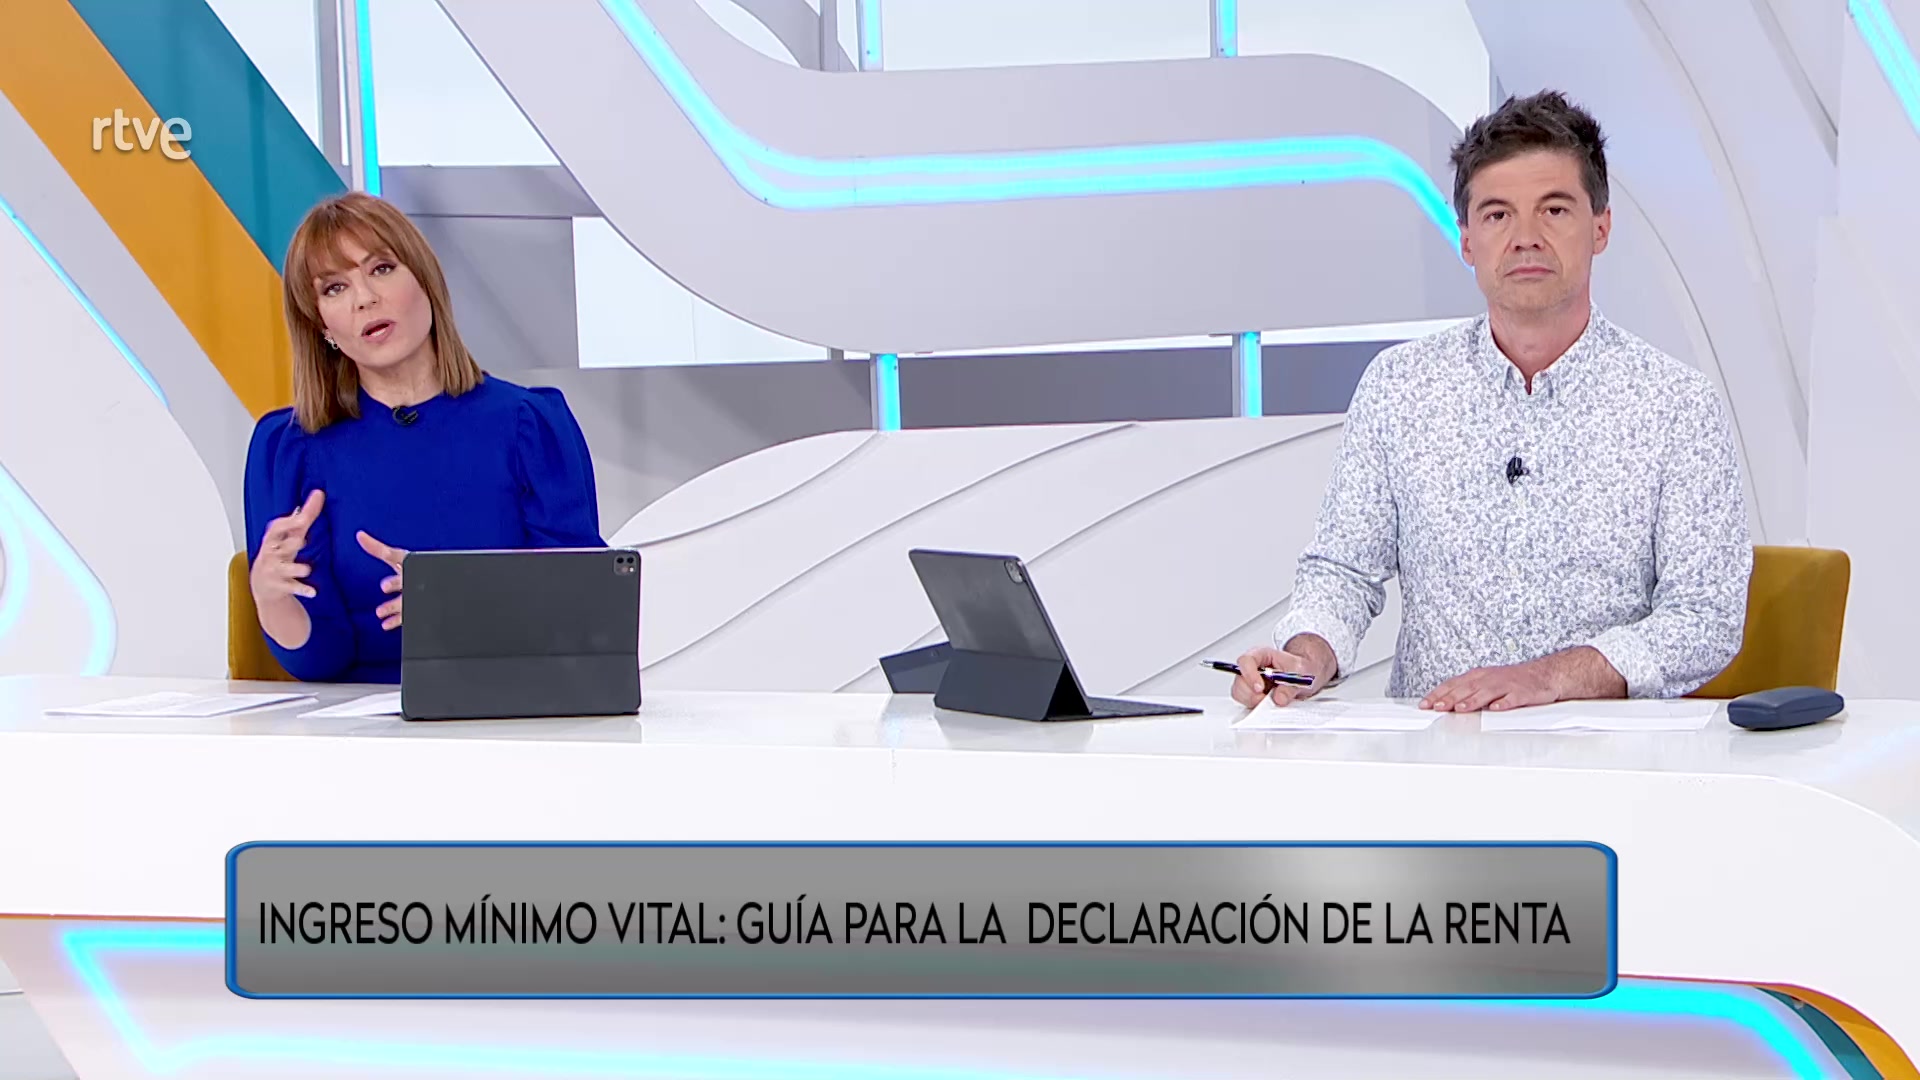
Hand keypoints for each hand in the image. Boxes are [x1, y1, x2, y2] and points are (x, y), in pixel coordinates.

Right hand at [251, 490, 323, 602]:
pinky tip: (313, 592)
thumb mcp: (290, 535)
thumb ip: (305, 516)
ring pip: (285, 569)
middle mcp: (271, 555)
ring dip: (297, 568)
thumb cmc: (278, 555)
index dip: (287, 523)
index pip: (276, 529)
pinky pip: (292, 588)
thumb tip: (319, 493)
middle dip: (290, 544)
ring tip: (307, 569)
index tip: (301, 518)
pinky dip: (302, 590)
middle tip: (301, 540)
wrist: (264, 585)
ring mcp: (274, 572)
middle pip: (279, 548)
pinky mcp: (280, 587)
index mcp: (273, 540)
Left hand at [357, 531, 408, 629]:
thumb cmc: (414, 567)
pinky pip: (406, 616)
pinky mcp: (415, 608)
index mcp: (410, 567)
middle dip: (394, 594)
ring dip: (392, 610)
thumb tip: (359, 535)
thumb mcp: (397, 557)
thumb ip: (377, 548)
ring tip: (380, 614)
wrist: (439, 578)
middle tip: (383, 599)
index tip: (384, 586)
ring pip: (404, 604)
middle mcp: (413, 581)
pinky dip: (396, 621)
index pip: (403, 571)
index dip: (394, 580)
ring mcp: (415, 596)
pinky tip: (386, 625)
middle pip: (404, 588)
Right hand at [1230, 636, 1334, 707]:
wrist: (1304, 675)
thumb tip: (1279, 698)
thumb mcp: (1301, 673)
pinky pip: (1247, 704)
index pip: (1246, 661)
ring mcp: (1250, 682)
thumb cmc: (1299, 668)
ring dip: (1254, 702)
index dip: (1250, 675)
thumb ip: (1290, 686)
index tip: (1260, 688)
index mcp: (1261, 655)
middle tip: (1267, 699)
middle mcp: (1252, 668)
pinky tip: (1269, 705)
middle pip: (1240, 681)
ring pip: (1240, 694)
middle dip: (1252, 694)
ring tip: (1271, 702)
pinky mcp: (1251, 695)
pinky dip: (1256, 707)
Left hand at [1419, 647, 1626, 711]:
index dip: (1438, 694)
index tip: (1424, 704)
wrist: (1546, 674)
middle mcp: (1490, 678)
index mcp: (1480, 676)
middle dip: (1449, 698)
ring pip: (1486, 692)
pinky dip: (1504, 703)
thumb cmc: (1514, 681)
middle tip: (1435, 707)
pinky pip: (1513, 699)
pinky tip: (1496, 709)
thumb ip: (1468, 693)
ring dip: (1471, 700)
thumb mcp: (1488, 683)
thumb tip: (1445, 705)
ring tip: (1459, 709)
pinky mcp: (1523, 692)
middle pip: (1466, 688)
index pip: (1454, 684)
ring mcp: (1507, 685)